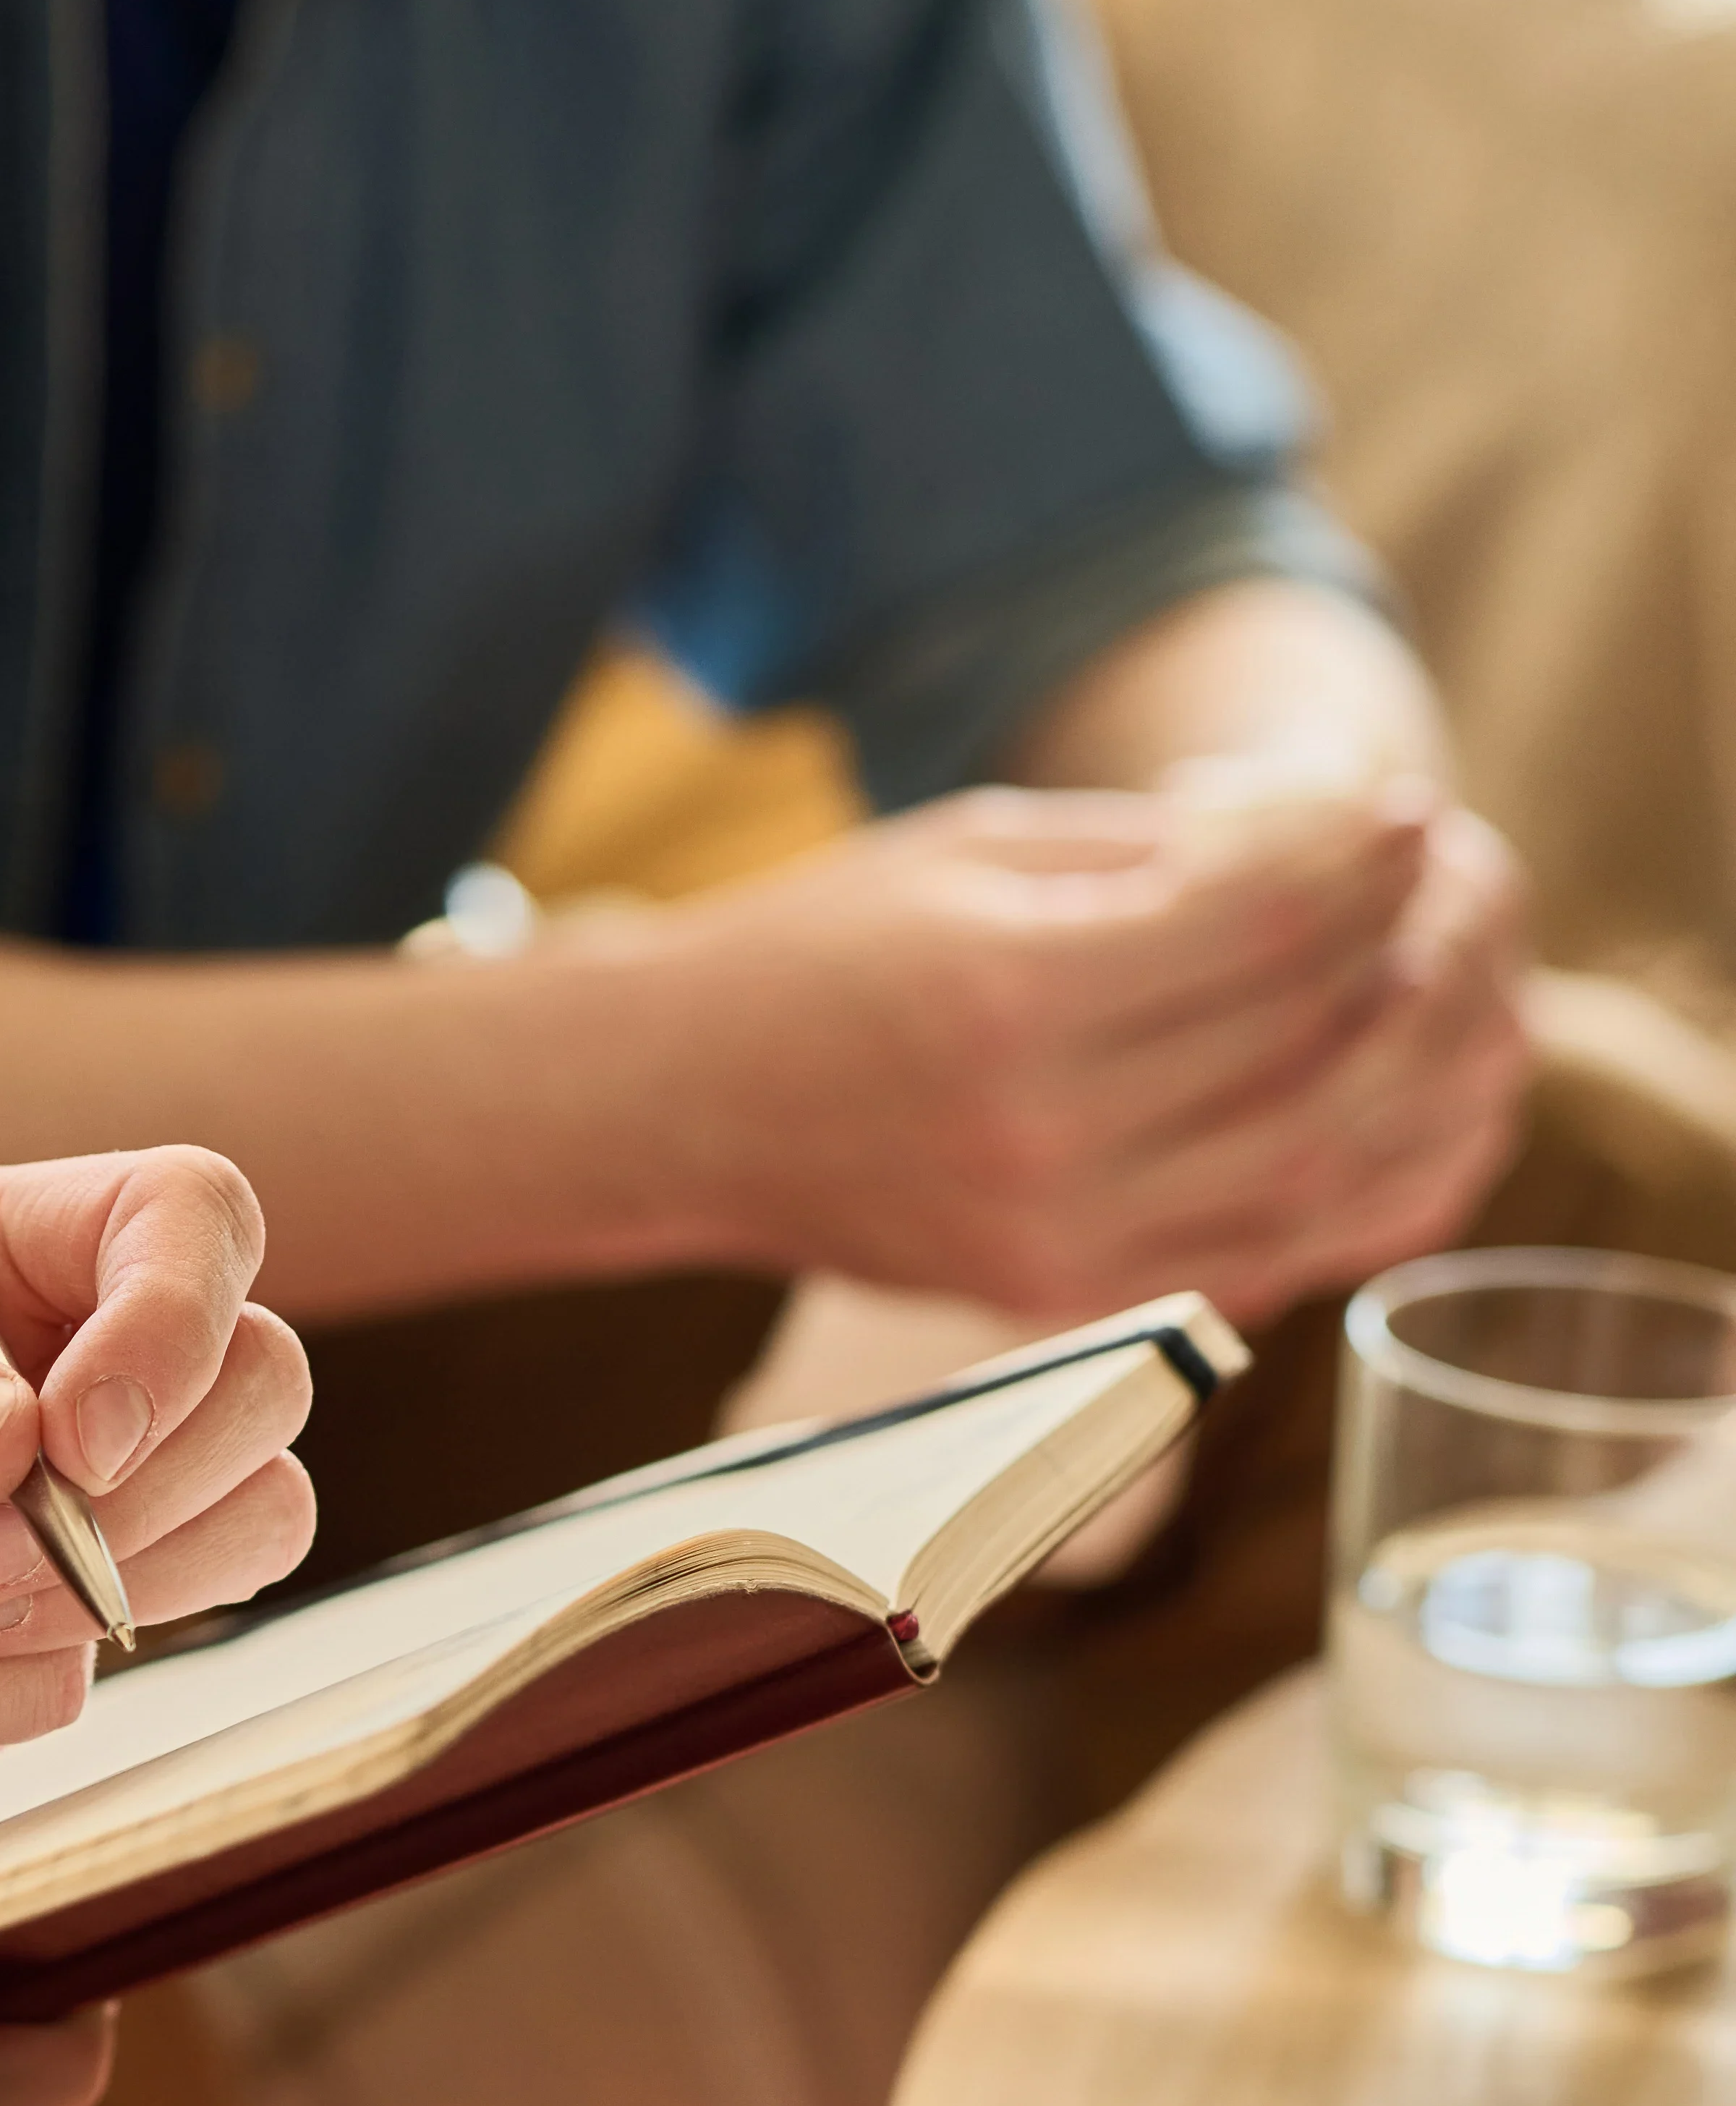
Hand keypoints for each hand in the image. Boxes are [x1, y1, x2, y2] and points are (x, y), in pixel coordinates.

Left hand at [0, 1148, 312, 1896]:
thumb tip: (6, 1430)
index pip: (184, 1221)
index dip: (175, 1318)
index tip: (76, 1435)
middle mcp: (49, 1379)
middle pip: (256, 1388)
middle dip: (140, 1497)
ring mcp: (56, 1529)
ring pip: (234, 1541)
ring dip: (61, 1607)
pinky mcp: (24, 1664)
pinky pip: (81, 1691)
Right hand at [613, 784, 1532, 1328]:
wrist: (673, 1108)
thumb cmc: (820, 950)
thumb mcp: (977, 849)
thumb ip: (1161, 855)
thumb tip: (1343, 845)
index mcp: (1014, 995)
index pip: (1268, 925)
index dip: (1361, 856)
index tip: (1403, 807)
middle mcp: (1043, 1136)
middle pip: (1311, 1044)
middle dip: (1400, 947)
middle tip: (1432, 886)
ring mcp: (1056, 1240)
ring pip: (1317, 1165)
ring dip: (1406, 1071)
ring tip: (1425, 988)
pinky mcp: (1062, 1298)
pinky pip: (1267, 1253)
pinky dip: (1355, 1183)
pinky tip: (1387, 1108)